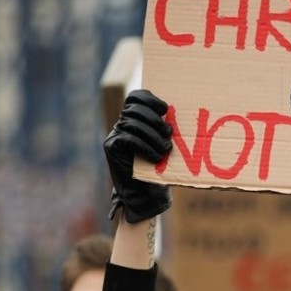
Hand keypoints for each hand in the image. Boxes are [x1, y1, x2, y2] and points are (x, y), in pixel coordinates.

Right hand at [104, 90, 172, 223]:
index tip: (166, 109)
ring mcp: (115, 135)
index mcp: (134, 118)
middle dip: (154, 119)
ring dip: (152, 135)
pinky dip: (145, 146)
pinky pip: (128, 139)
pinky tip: (156, 157)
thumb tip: (178, 114)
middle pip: (134, 108)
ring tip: (166, 148)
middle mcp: (122, 124)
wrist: (145, 193)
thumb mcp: (164, 143)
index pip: (136, 97)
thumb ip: (164, 128)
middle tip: (169, 132)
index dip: (149, 99)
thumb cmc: (158, 167)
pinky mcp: (111, 147)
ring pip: (132, 124)